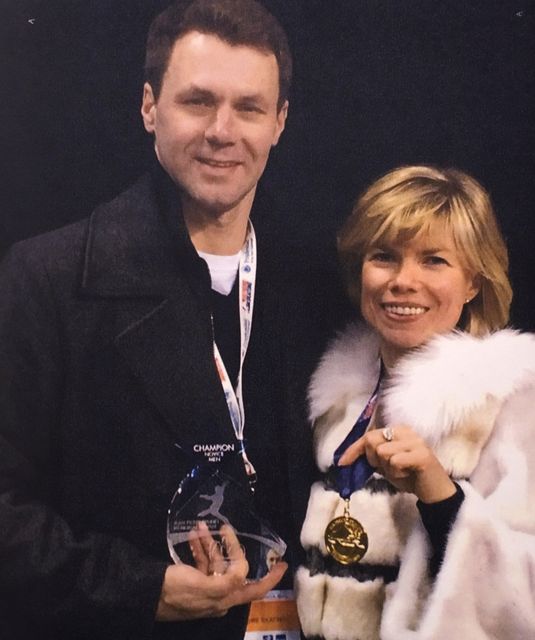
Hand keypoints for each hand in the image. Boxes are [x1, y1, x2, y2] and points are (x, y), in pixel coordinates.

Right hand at [156, 524, 286, 620]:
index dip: (271, 577)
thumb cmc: (177, 591)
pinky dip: (200, 547)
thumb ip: (230, 580)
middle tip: (225, 528)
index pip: (255, 589)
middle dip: (230, 547)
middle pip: (233, 569)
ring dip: (211, 543)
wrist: (147, 593)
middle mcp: (218, 596)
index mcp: (225, 599)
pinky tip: (193, 535)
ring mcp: (204, 588)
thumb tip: (244, 570)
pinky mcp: (191, 581)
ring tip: (200, 527)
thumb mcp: (206, 587)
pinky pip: (201, 562)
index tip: (283, 563)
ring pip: (216, 562)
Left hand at [338, 425, 455, 502]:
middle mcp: (406, 431)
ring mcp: (415, 442)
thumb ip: (372, 457)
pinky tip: (408, 475)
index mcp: (397, 430)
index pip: (369, 435)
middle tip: (386, 469)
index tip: (342, 463)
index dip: (353, 449)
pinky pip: (395, 462)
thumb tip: (348, 458)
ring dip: (387, 469)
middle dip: (372, 459)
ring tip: (401, 472)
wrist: (434, 492)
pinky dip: (397, 473)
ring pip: (382, 452)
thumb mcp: (386, 465)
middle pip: (372, 440)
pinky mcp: (422, 455)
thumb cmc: (410, 476)